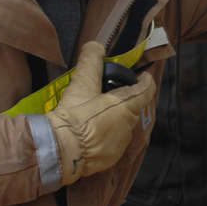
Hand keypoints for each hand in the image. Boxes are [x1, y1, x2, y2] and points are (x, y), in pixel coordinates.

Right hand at [46, 41, 155, 184]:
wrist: (60, 150)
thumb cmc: (75, 116)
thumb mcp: (82, 83)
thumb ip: (91, 61)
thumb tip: (96, 45)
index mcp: (127, 106)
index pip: (146, 90)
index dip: (145, 81)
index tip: (143, 76)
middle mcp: (128, 127)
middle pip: (131, 109)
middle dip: (123, 101)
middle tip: (108, 95)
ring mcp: (120, 145)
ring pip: (121, 127)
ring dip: (112, 120)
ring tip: (94, 115)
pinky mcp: (109, 159)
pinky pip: (110, 144)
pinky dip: (103, 137)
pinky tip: (89, 134)